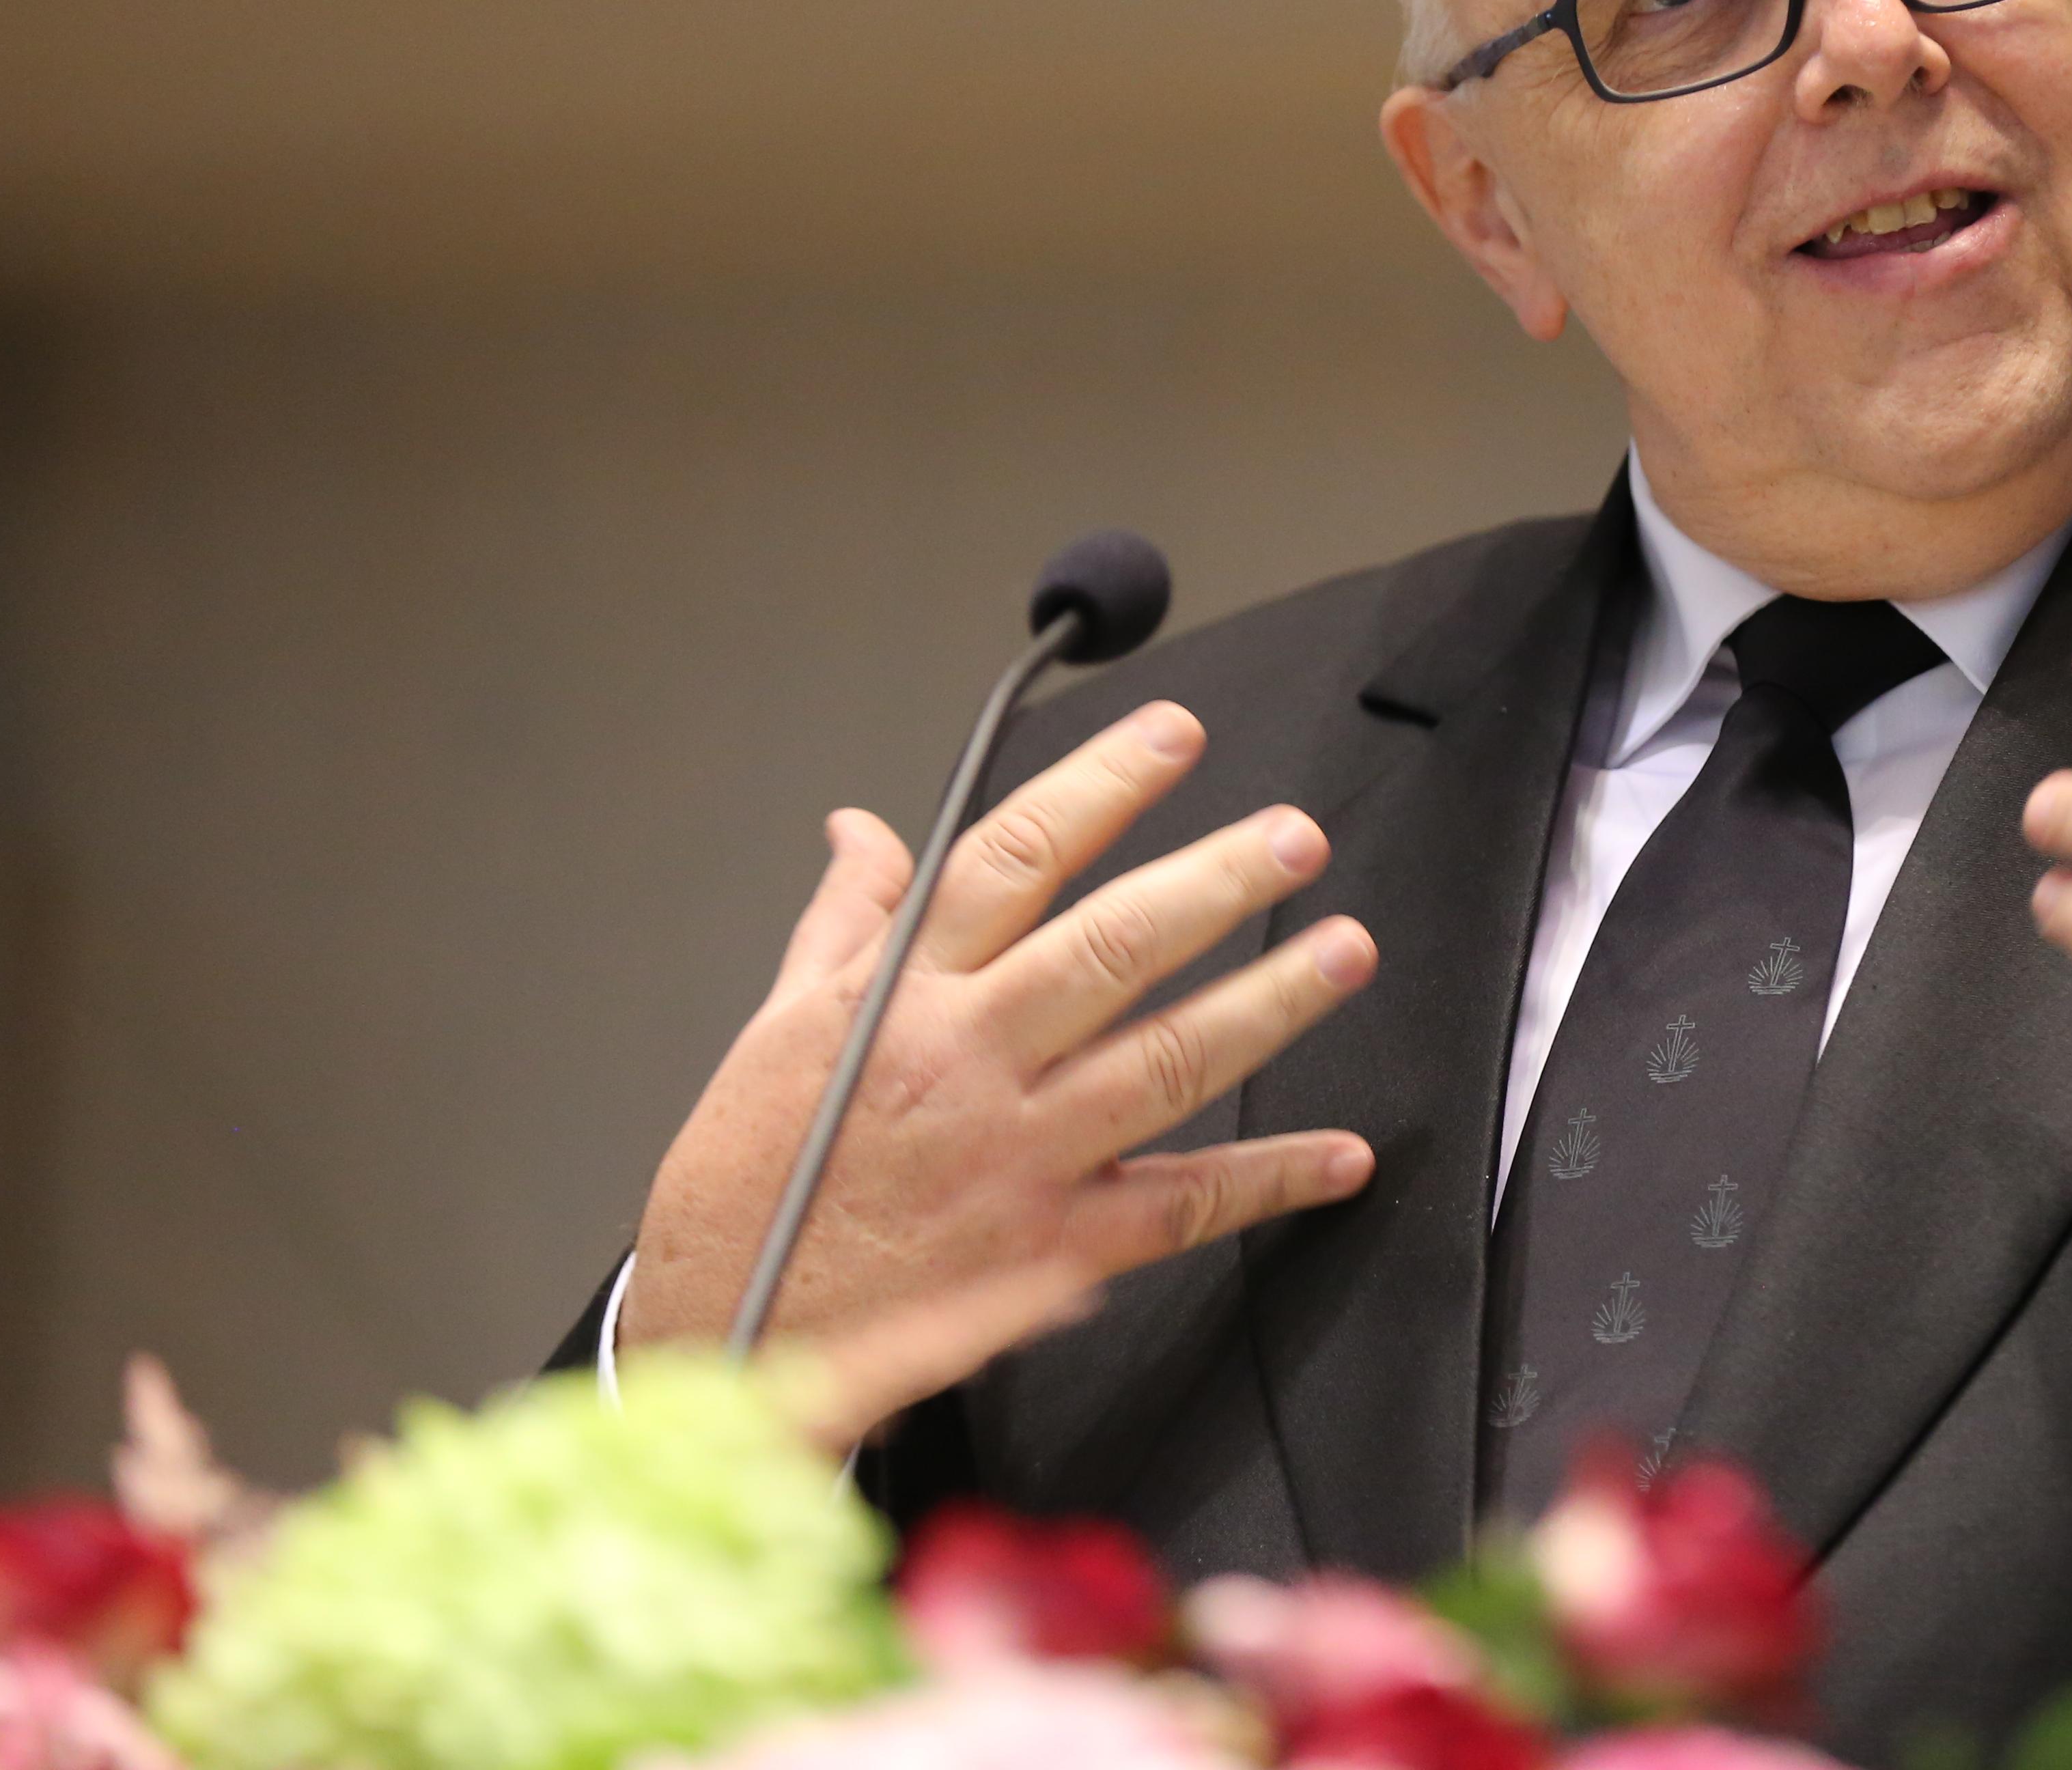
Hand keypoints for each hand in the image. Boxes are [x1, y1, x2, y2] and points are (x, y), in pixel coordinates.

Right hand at [621, 701, 1378, 1400]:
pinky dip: (1269, 1180)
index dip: (1100, 786)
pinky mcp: (1051, 1251)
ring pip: (1168, 1059)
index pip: (1012, 857)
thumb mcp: (774, 1031)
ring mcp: (1017, 1155)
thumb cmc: (749, 1188)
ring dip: (1270, 1002)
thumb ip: (843, 924)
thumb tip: (863, 831)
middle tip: (1296, 839)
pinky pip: (1182, 1207)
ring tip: (1345, 951)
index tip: (1170, 736)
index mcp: (898, 998)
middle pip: (1113, 945)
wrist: (725, 1334)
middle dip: (1217, 882)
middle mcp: (967, 1063)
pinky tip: (1339, 1154)